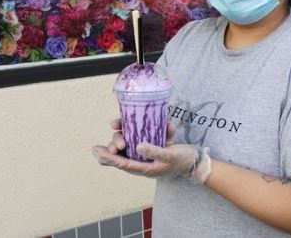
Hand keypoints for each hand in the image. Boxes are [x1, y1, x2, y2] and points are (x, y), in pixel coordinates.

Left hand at [91, 120, 211, 183]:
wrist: (196, 160)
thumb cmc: (182, 160)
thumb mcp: (169, 155)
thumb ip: (154, 150)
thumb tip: (137, 145)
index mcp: (144, 167)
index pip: (121, 162)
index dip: (107, 157)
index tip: (95, 150)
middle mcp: (143, 159)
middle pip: (123, 151)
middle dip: (116, 141)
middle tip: (117, 135)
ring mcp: (147, 151)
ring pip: (129, 141)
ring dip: (124, 131)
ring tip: (118, 123)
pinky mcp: (153, 142)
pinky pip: (143, 133)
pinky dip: (145, 126)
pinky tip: (157, 124)